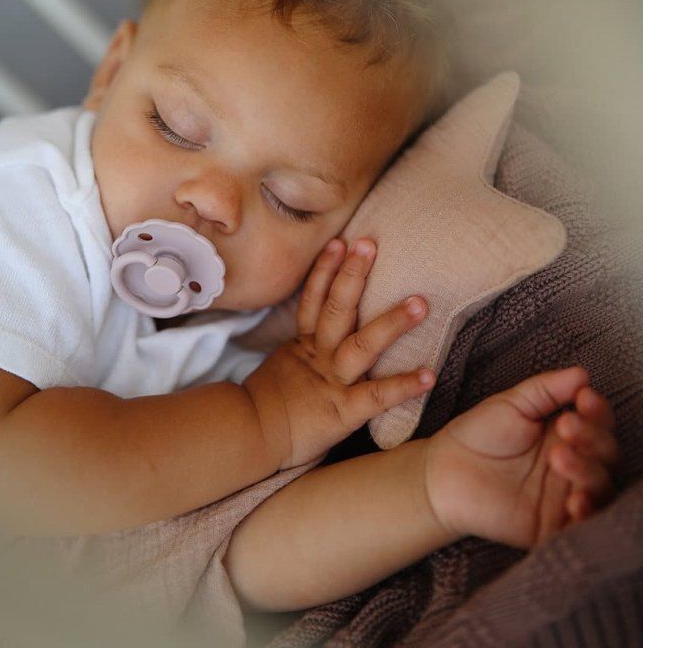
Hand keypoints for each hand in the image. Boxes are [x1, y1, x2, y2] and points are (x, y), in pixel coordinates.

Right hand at [243, 237, 434, 469]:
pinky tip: (429, 375)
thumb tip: (322, 326)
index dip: (326, 270)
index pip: (313, 299)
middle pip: (335, 310)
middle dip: (353, 276)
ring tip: (420, 303)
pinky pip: (376, 396)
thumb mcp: (284, 366)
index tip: (340, 242)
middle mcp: (319, 357)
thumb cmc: (270, 407)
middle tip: (369, 245)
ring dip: (391, 323)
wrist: (251, 439)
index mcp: (304, 345)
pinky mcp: (344, 412)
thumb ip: (305, 346)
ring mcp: (332, 383)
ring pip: (361, 346)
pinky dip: (403, 386)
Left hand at [423, 366, 618, 547]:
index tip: (584, 397)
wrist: (443, 471)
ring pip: (599, 488)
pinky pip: (581, 526)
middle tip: (566, 426)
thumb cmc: (478, 435)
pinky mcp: (553, 526)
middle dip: (592, 438)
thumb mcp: (512, 405)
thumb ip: (547, 390)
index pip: (598, 424)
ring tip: (560, 456)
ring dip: (588, 471)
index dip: (597, 411)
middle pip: (605, 455)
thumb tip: (583, 374)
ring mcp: (565, 497)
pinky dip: (586, 514)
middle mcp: (574, 466)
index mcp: (566, 436)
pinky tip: (574, 500)